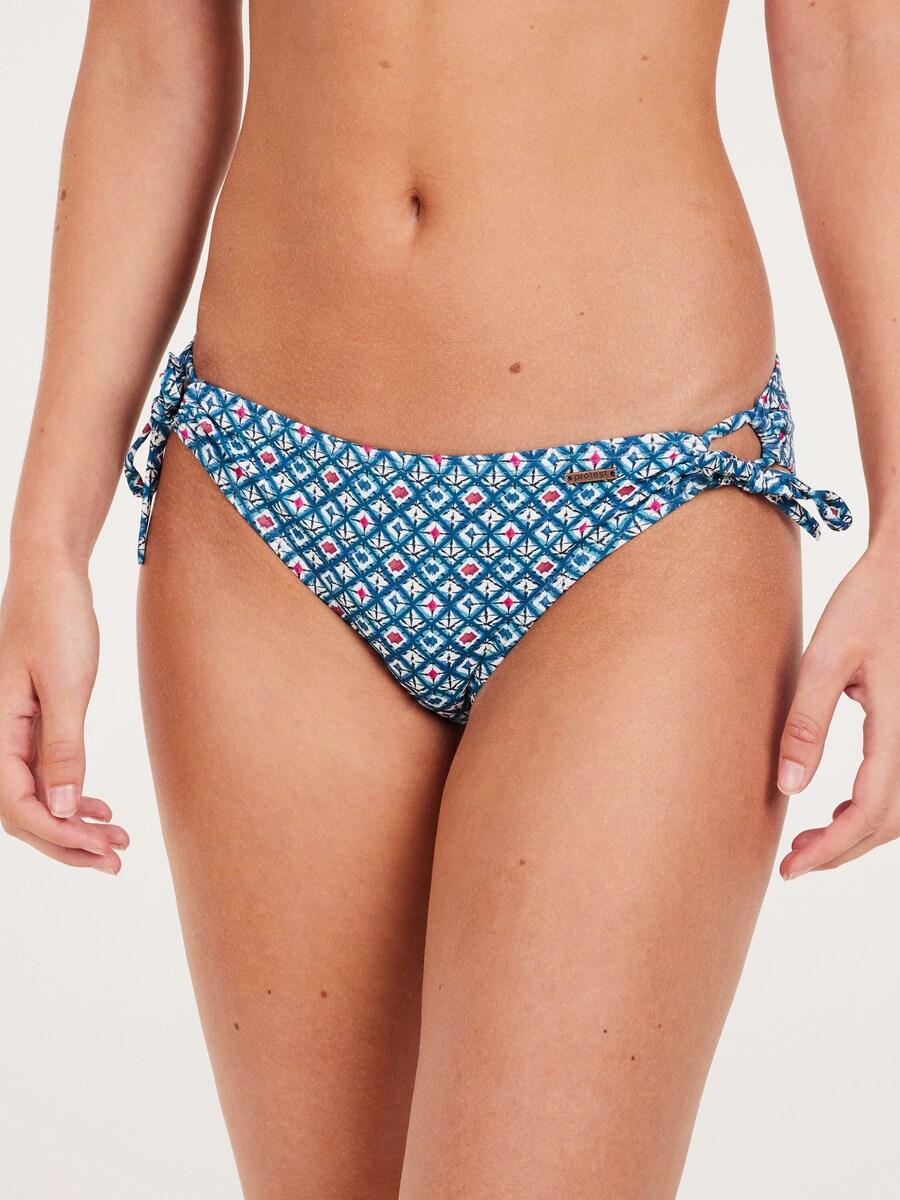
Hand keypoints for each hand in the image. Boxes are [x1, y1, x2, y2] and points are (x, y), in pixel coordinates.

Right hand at [0, 563, 127, 873]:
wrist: (53, 575)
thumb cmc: (56, 619)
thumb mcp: (67, 684)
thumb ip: (63, 747)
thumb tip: (64, 807)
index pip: (16, 805)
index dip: (57, 835)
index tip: (99, 850)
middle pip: (23, 811)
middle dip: (67, 843)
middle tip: (115, 860)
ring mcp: (14, 730)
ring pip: (36, 796)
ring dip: (74, 824)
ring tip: (117, 842)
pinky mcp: (32, 721)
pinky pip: (44, 773)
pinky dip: (73, 796)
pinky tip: (101, 809)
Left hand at [778, 544, 899, 879]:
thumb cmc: (866, 605)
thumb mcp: (826, 658)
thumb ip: (807, 723)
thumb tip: (789, 787)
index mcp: (898, 727)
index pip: (869, 811)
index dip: (832, 849)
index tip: (792, 868)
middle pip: (889, 821)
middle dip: (842, 850)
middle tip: (792, 863)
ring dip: (858, 833)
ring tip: (808, 842)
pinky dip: (874, 809)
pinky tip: (839, 807)